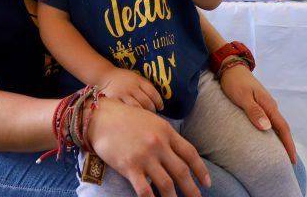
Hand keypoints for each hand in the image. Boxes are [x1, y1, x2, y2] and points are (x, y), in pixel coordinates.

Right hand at [87, 98, 210, 196]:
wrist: (100, 117)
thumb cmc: (125, 117)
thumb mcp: (151, 119)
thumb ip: (165, 135)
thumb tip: (177, 153)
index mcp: (166, 131)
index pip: (190, 153)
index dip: (201, 170)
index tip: (207, 182)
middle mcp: (159, 144)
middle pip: (182, 172)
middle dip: (192, 189)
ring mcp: (144, 156)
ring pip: (166, 184)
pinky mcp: (129, 166)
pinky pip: (145, 190)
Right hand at [99, 67, 163, 111]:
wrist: (106, 76)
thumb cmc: (124, 78)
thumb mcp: (137, 77)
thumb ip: (146, 86)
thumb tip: (158, 99)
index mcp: (139, 80)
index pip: (153, 92)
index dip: (159, 102)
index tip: (161, 107)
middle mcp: (132, 87)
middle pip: (146, 101)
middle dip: (152, 109)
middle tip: (153, 113)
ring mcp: (123, 94)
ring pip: (137, 107)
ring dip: (143, 114)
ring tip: (145, 117)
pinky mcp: (115, 100)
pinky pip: (126, 109)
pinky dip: (132, 114)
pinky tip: (135, 117)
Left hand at [219, 64, 297, 163]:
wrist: (231, 66)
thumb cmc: (235, 82)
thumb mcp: (242, 97)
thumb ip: (254, 111)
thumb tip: (267, 128)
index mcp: (268, 105)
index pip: (282, 128)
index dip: (288, 145)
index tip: (292, 160)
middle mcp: (270, 105)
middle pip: (282, 128)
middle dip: (287, 144)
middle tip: (288, 162)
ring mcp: (265, 104)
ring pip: (277, 124)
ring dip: (280, 138)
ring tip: (280, 153)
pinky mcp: (259, 103)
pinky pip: (270, 120)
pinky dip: (273, 130)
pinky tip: (269, 136)